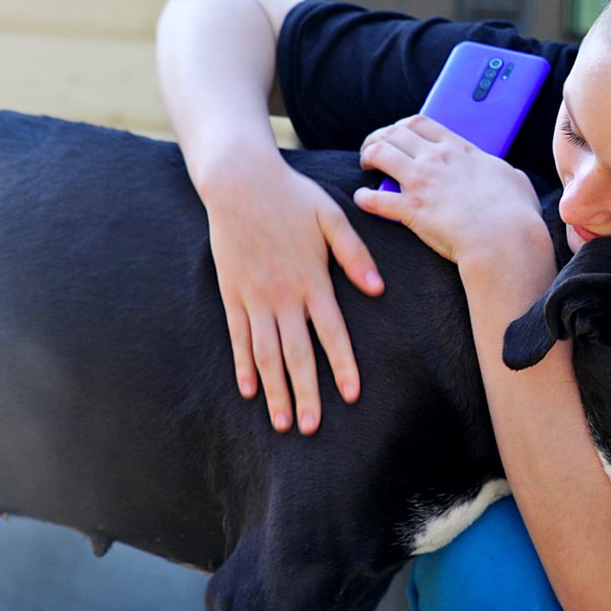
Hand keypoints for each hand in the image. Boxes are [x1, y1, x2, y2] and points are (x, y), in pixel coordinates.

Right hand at [201, 152, 383, 434]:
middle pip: (296, 354)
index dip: (342, 366)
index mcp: (312, 280)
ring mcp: (254, 297)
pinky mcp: (232, 293)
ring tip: (282, 422)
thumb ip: (355, 254)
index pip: (332, 333)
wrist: (239, 182)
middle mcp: (283, 296)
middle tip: (312, 428)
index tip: (351, 396)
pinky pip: (238, 337)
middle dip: (305, 393)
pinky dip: (243, 365)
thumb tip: (378, 289)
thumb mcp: (332, 217)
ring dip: (274, 390)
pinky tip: (249, 390)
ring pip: (265, 354)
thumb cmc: (293, 197)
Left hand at [353, 115, 543, 263]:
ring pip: (379, 154)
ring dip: (367, 157)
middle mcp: (436, 159)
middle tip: (374, 149)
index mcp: (460, 150)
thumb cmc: (516, 214)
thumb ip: (506, 173)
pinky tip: (362, 200)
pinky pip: (374, 198)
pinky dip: (364, 198)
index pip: (422, 124)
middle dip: (379, 138)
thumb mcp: (516, 181)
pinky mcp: (411, 210)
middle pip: (394, 133)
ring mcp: (421, 182)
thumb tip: (509, 175)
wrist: (505, 240)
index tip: (399, 134)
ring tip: (366, 166)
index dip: (403, 127)